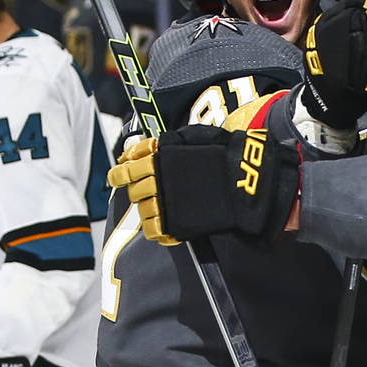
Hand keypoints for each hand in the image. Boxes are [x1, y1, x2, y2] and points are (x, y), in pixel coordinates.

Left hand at [108, 125, 300, 245]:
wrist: (247, 183)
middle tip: (141, 188)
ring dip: (147, 206)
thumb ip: (173, 141)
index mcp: (162, 157)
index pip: (130, 163)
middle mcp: (159, 180)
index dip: (121, 169)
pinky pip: (153, 229)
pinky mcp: (175, 224)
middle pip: (133, 187)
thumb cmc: (227, 155)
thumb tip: (154, 145)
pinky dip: (156, 226)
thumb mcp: (198, 136)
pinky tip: (164, 220)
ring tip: (158, 203)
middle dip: (134, 187)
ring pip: (142, 208)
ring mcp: (166, 204)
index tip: (119, 171)